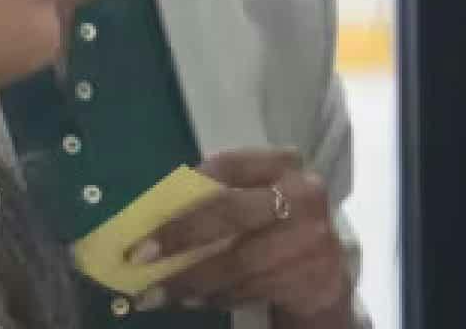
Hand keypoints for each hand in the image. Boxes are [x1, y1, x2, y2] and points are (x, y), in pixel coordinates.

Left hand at [136, 149, 351, 320]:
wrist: (326, 272)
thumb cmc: (275, 229)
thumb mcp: (256, 202)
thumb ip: (218, 198)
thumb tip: (150, 216)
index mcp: (283, 165)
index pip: (228, 166)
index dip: (184, 189)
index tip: (147, 216)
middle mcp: (304, 194)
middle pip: (232, 212)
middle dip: (180, 236)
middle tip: (139, 259)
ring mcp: (312, 236)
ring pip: (237, 260)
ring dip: (190, 281)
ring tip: (155, 294)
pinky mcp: (312, 275)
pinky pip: (250, 288)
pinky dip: (216, 297)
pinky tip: (193, 301)